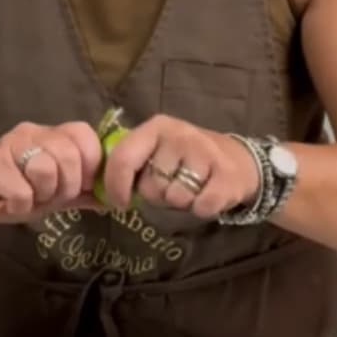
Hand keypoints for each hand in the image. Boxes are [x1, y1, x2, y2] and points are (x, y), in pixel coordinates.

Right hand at [0, 121, 103, 226]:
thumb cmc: (7, 192)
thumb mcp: (49, 194)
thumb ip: (79, 193)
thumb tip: (112, 197)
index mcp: (49, 135)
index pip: (84, 134)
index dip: (91, 163)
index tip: (81, 185)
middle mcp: (31, 132)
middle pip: (70, 155)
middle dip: (65, 186)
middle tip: (47, 196)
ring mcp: (10, 145)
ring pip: (46, 170)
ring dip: (40, 195)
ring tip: (26, 197)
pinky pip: (22, 191)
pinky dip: (19, 205)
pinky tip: (7, 201)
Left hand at [100, 115, 259, 220]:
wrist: (236, 160)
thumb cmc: (185, 159)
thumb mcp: (156, 151)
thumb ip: (130, 163)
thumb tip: (100, 192)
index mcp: (155, 128)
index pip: (123, 158)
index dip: (116, 186)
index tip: (119, 202)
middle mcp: (179, 135)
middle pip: (151, 186)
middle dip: (158, 194)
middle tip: (173, 183)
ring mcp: (204, 152)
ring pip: (175, 198)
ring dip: (181, 201)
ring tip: (192, 187)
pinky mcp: (226, 174)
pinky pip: (200, 207)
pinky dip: (202, 208)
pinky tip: (208, 194)